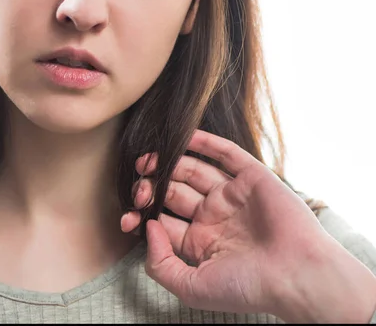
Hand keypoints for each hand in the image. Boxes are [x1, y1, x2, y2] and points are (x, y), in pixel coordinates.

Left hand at [120, 129, 333, 316]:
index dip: (144, 214)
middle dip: (153, 185)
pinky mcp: (251, 176)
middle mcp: (214, 214)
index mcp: (200, 240)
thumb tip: (147, 227)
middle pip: (173, 190)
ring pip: (193, 169)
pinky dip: (203, 142)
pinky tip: (182, 137)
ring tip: (149, 159)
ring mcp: (231, 194)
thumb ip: (160, 263)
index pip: (164, 218)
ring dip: (170, 162)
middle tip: (139, 181)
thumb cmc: (248, 287)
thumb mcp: (192, 287)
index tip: (128, 213)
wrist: (297, 275)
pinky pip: (223, 152)